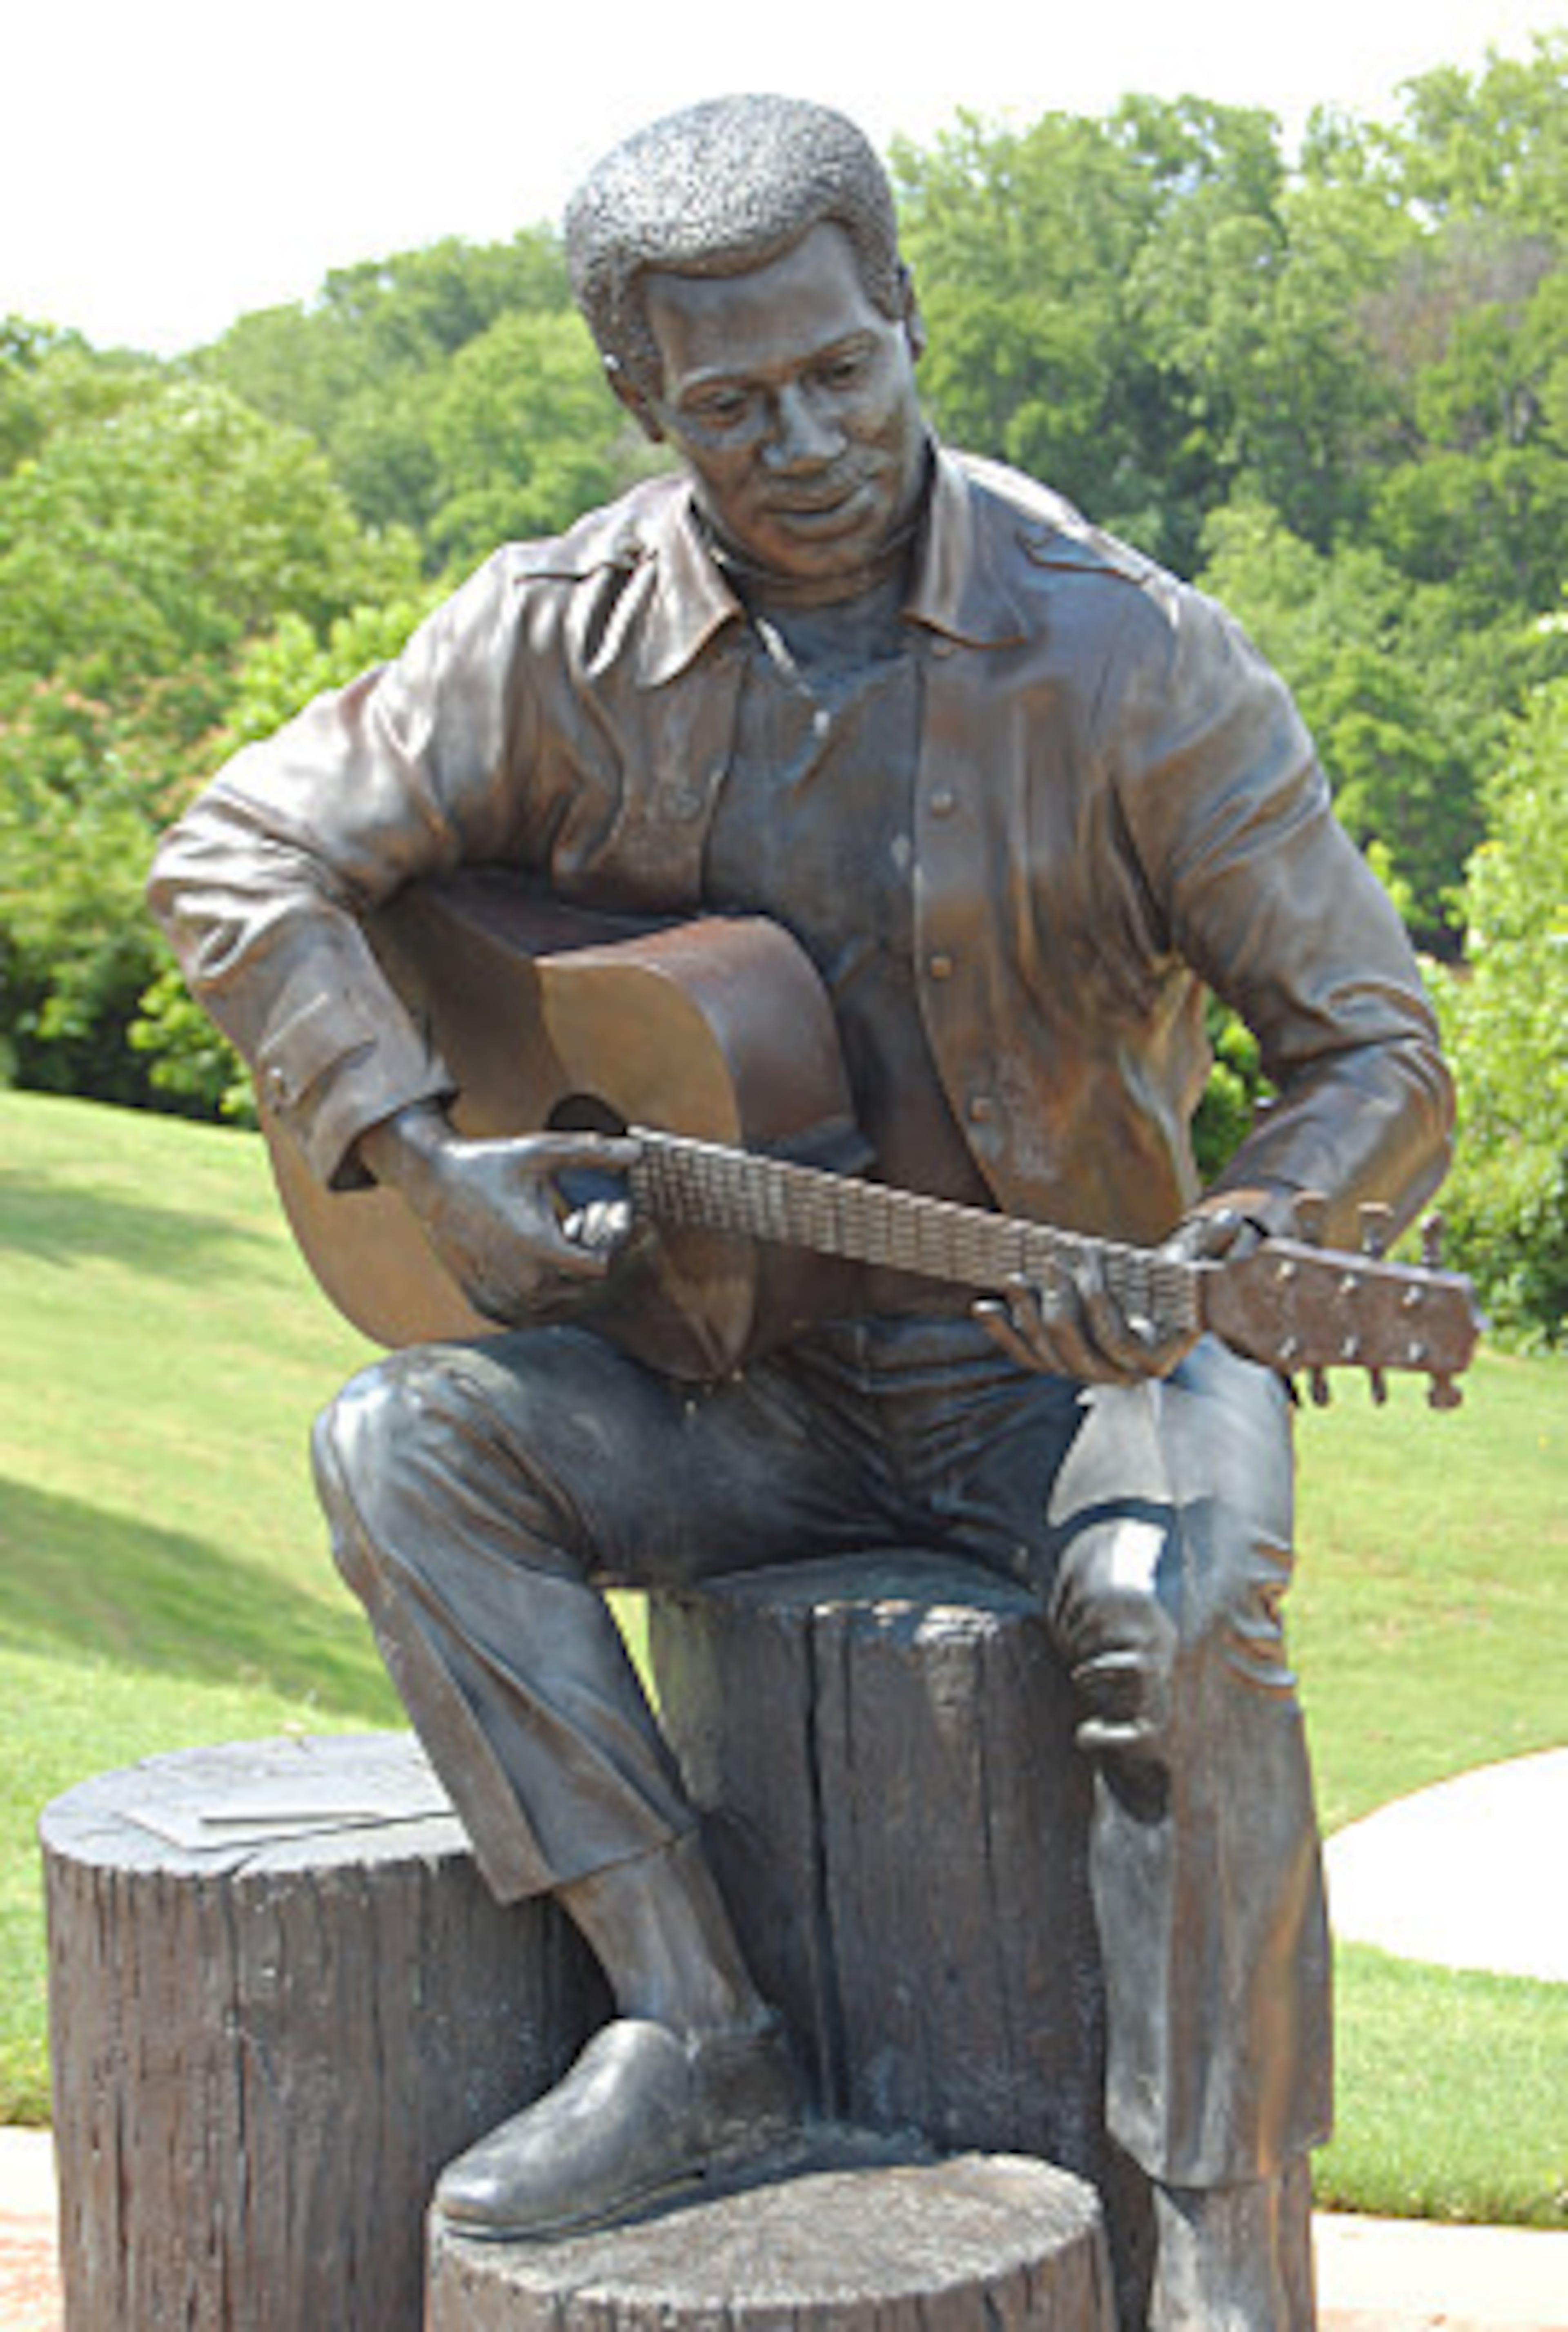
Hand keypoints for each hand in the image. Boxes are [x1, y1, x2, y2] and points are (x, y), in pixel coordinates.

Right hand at [358, 1103, 641, 1326]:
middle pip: (583, 1288)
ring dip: (569, 1278)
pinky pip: (533, 1314)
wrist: (434, 1184)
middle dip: (591, 1257)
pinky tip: (539, 1257)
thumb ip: (594, 1153)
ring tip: (563, 1234)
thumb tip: (639, 1150)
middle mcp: (522, 1280)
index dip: (610, 1243)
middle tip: (586, 1221)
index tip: (608, 1216)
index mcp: (540, 1246)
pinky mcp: (488, 1307)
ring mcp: (504, 1298)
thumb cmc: (493, 1164)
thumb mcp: (543, 1152)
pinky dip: (544, 1292)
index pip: (599, 1266)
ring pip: (560, 1305)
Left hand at [974, 1205, 1258, 1383]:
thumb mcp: (1191, 1259)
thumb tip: (1232, 1221)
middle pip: (1075, 1352)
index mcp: (1155, 1358)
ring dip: (1026, 1316)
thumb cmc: (1171, 1279)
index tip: (1086, 1255)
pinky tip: (983, 1307)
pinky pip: (1025, 1357)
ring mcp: (1085, 1373)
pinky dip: (1002, 1333)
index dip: (1095, 1301)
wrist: (1150, 1299)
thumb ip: (1209, 1244)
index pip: (1117, 1340)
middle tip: (1052, 1262)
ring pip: (1047, 1356)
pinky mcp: (1057, 1363)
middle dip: (1058, 1305)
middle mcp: (1119, 1375)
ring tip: (1015, 1277)